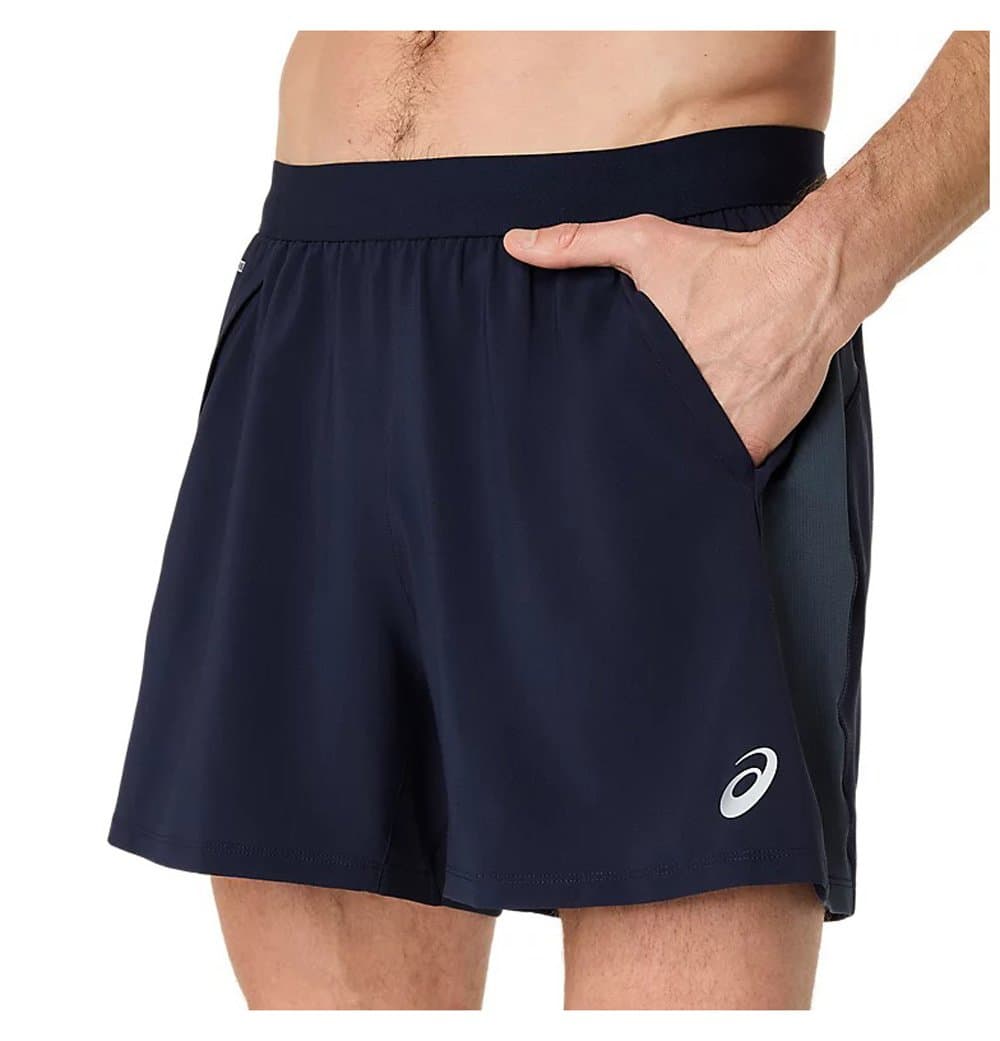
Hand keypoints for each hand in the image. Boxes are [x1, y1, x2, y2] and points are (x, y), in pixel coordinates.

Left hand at [503, 215, 856, 464]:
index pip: (605, 416)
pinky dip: (713, 466)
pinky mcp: (753, 445)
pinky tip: (700, 464)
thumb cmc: (727, 263)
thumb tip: (516, 244)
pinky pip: (723, 468)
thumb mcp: (646, 242)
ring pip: (682, 461)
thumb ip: (578, 244)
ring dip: (672, 461)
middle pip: (642, 442)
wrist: (808, 280)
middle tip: (613, 460)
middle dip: (630, 447)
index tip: (581, 436)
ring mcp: (719, 431)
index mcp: (643, 370)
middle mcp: (680, 407)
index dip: (594, 427)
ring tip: (655, 469)